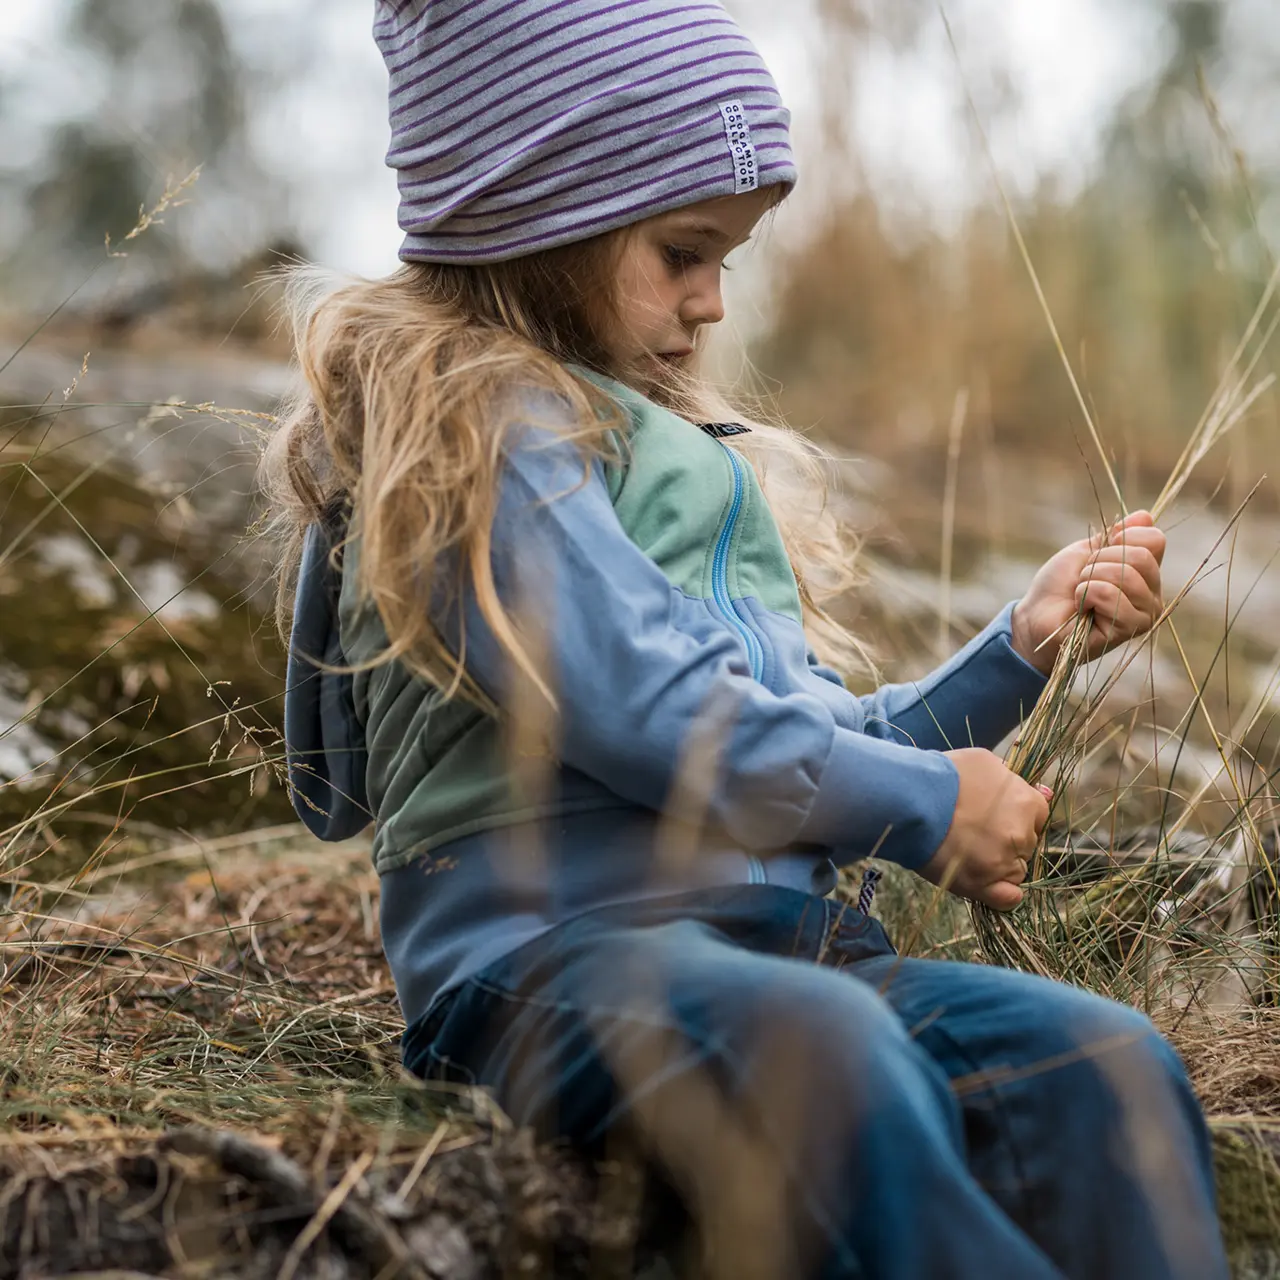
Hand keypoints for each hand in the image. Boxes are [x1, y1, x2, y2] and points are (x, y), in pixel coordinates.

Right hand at [919, 749, 1049, 910]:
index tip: (995, 815)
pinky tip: (989, 885)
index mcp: (1026, 802)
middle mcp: (1023, 834)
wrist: (910, 799)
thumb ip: (1010, 777)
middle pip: (1026, 842)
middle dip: (1007, 838)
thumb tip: (1038, 790)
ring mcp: (1005, 862)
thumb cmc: (944, 775)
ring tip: (966, 851)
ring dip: (999, 863)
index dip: (1018, 815)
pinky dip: (1002, 895)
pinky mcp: (985, 885)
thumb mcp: (982, 761)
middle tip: (974, 830)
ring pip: (1015, 869)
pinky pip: (1008, 898)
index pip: (1038, 815)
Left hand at [1010, 511, 1165, 675]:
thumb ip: (1118, 535)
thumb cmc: (1060, 585)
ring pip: (1127, 576)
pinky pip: (1110, 594)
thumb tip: (1146, 515)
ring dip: (1091, 577)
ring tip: (1081, 591)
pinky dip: (1086, 593)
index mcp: (1146, 572)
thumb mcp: (1087, 550)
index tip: (1098, 550)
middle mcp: (1153, 594)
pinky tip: (1081, 607)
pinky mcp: (1128, 630)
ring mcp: (1144, 615)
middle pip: (1142, 557)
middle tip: (1084, 575)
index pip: (1155, 540)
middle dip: (1101, 559)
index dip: (1123, 537)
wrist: (1036, 615)